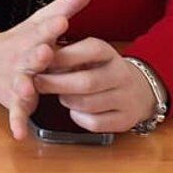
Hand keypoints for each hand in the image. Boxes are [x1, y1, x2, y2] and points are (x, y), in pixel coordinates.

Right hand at [0, 0, 96, 139]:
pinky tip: (20, 134)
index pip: (43, 30)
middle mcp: (22, 57)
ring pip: (20, 83)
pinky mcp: (13, 99)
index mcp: (32, 37)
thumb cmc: (22, 39)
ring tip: (28, 88)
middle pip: (30, 56)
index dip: (52, 27)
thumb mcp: (43, 20)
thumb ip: (70, 4)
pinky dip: (16, 122)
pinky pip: (15, 112)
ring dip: (24, 86)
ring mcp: (15, 79)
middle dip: (37, 55)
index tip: (63, 21)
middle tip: (46, 52)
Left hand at [32, 38, 157, 132]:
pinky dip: (79, 118)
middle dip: (56, 84)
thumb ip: (64, 55)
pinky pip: (95, 123)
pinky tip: (75, 110)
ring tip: (60, 96)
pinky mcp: (125, 120)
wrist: (136, 91)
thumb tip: (36, 59)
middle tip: (37, 83)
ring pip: (88, 104)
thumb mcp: (85, 55)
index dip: (62, 56)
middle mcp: (121, 74)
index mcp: (108, 53)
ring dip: (67, 101)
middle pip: (86, 82)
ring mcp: (126, 98)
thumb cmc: (98, 70)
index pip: (90, 50)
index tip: (40, 60)